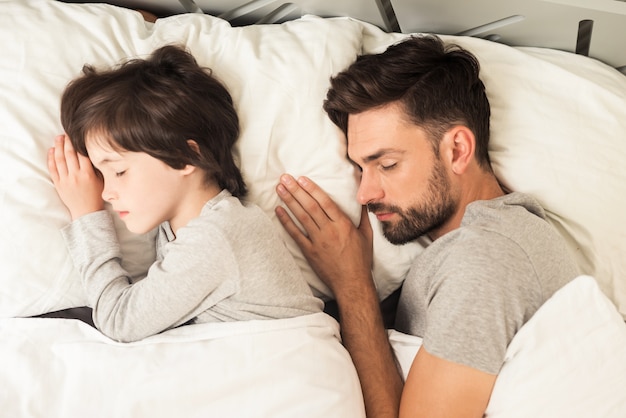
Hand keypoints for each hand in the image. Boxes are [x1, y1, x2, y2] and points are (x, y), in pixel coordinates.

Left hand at [48, 134, 103, 219]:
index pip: (82, 154)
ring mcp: (66, 180)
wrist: (86, 212)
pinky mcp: (59, 184)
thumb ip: (97, 168)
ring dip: (58, 147)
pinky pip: (53, 169)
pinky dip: (51, 159)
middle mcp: (75, 176)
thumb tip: (91, 153)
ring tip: (58, 139)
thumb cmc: (96, 196)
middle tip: (65, 133)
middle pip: (69, 155)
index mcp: (88, 174)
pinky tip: (51, 151)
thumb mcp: (102, 181)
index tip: (76, 135)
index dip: (78, 143)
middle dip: (67, 142)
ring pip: (60, 160)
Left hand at [275, 174, 373, 297]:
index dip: (312, 189)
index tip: (302, 178)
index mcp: (344, 225)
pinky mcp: (310, 252)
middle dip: (296, 190)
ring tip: (280, 188)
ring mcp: (318, 242)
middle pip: (310, 206)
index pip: (325, 202)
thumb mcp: (366, 235)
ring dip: (289, 201)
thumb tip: (363, 200)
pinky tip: (278, 211)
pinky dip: (286, 222)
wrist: (352, 283)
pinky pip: (296, 235)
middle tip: (284, 177)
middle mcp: (330, 231)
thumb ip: (363, 216)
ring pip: (302, 217)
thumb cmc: (360, 259)